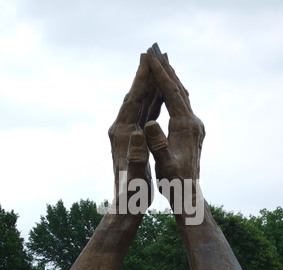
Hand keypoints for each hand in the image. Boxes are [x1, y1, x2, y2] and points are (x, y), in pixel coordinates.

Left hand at [108, 54, 162, 211]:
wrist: (128, 203)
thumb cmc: (132, 191)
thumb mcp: (136, 173)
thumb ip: (137, 154)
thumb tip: (139, 134)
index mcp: (121, 133)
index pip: (132, 99)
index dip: (140, 78)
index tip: (147, 58)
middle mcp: (122, 129)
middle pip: (135, 96)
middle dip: (145, 75)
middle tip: (154, 54)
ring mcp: (128, 133)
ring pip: (141, 104)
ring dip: (150, 86)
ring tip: (159, 68)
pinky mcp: (135, 139)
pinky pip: (145, 115)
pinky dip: (153, 103)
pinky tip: (160, 95)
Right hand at [144, 45, 204, 223]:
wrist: (188, 193)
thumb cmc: (173, 182)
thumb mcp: (163, 164)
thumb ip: (157, 144)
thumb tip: (149, 123)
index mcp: (185, 127)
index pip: (173, 93)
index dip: (161, 74)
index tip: (151, 55)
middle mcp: (193, 123)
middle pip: (180, 89)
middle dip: (167, 69)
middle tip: (156, 50)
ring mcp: (195, 127)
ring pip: (183, 96)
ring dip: (172, 79)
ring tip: (162, 64)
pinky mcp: (193, 132)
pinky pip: (183, 107)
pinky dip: (174, 94)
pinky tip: (169, 91)